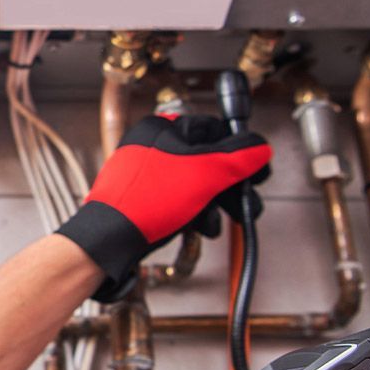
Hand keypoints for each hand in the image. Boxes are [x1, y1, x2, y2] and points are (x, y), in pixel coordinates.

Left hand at [56, 114, 269, 300]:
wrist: (109, 240)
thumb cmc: (144, 201)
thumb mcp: (203, 175)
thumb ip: (237, 159)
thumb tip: (259, 147)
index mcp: (161, 128)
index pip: (213, 129)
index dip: (239, 150)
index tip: (256, 167)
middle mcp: (152, 147)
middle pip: (207, 159)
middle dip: (228, 185)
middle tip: (243, 200)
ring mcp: (147, 174)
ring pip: (195, 183)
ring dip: (213, 203)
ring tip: (215, 220)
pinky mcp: (145, 198)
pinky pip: (180, 199)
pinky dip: (194, 212)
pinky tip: (199, 227)